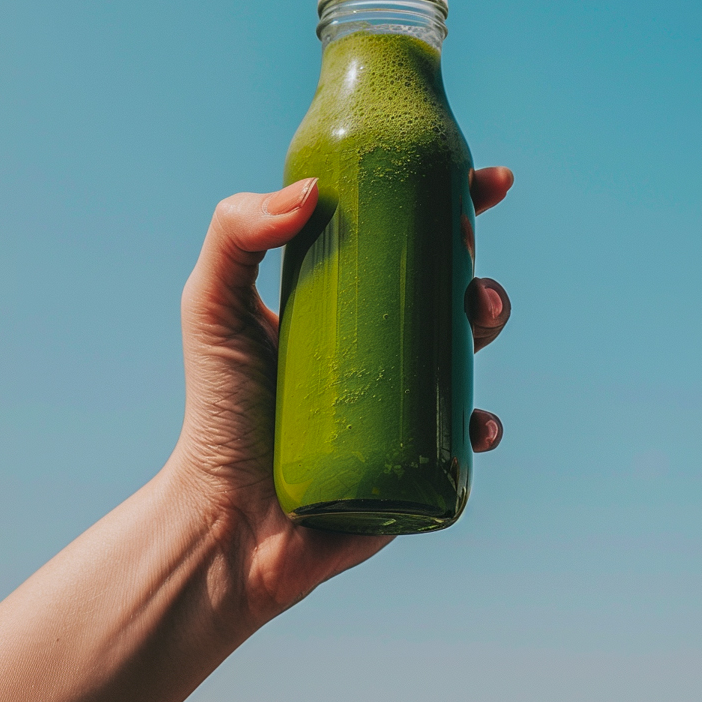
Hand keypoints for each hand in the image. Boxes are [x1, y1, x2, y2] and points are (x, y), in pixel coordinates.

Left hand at [173, 166, 513, 626]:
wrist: (230, 520)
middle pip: (441, 288)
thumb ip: (235, 235)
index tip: (485, 182)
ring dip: (490, 321)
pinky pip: (467, 436)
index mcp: (339, 302)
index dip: (448, 204)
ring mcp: (400, 402)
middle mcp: (376, 347)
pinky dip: (483, 424)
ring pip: (464, 351)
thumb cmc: (217, 411)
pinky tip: (477, 420)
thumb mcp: (212, 308)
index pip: (398, 239)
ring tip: (477, 316)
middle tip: (466, 252)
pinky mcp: (417, 458)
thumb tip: (312, 191)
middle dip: (472, 261)